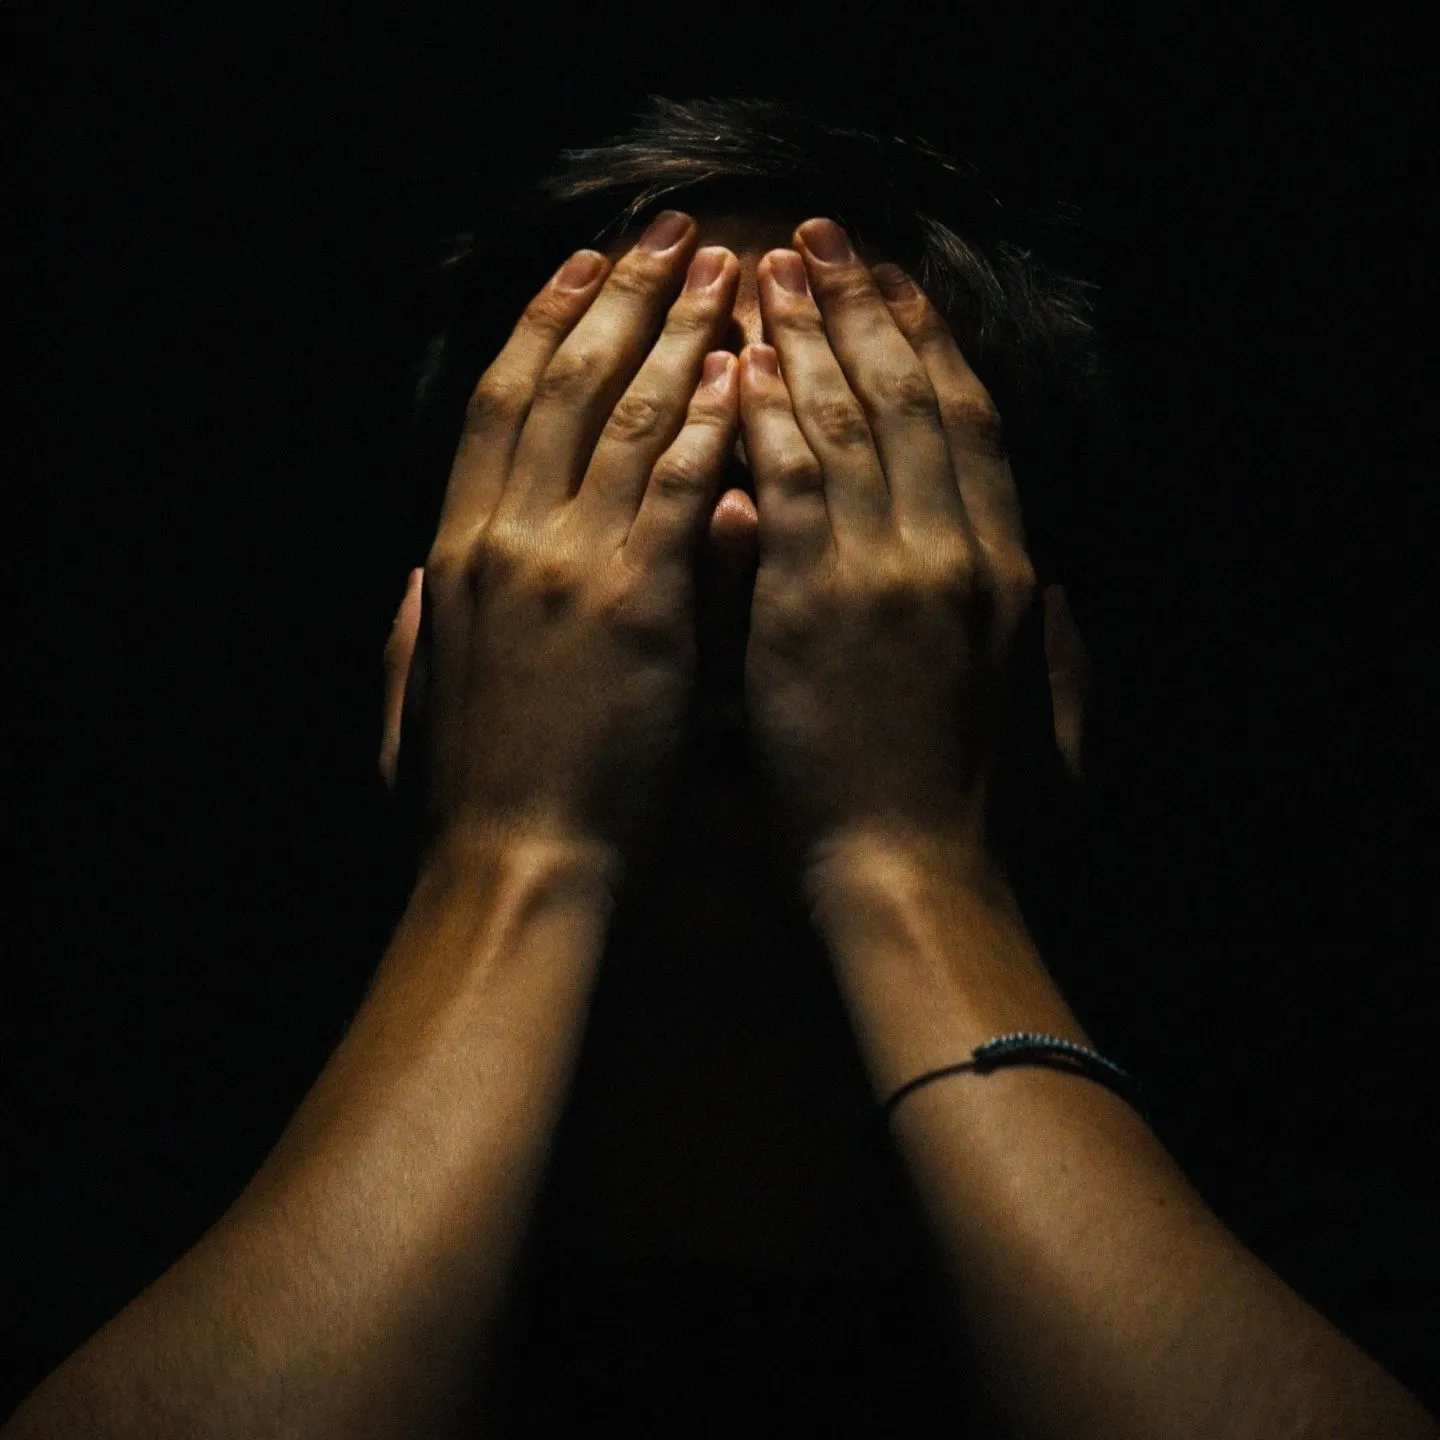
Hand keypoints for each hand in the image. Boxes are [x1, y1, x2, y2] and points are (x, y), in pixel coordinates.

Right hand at [393, 212, 741, 891]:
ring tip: (727, 272)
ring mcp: (567, 567)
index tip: (583, 266)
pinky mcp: (633, 608)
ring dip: (678, 336)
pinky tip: (747, 374)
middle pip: (561, 383)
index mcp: (456, 552)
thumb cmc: (470, 799)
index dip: (543, 324)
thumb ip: (412, 630)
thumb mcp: (414, 701)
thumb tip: (414, 577)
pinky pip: (676, 491)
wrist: (513, 867)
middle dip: (619, 298)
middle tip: (670, 234)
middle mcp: (504, 538)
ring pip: (623, 418)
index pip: (499, 405)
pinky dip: (709, 427)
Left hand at [737, 219, 1041, 891]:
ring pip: (848, 424)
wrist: (911, 878)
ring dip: (805, 339)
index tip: (895, 284)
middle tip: (820, 241)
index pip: (971, 425)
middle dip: (862, 309)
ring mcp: (886, 573)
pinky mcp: (814, 607)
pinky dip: (763, 421)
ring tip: (768, 272)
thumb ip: (1055, 651)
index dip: (931, 342)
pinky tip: (733, 368)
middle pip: (911, 399)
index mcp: (1005, 571)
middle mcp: (954, 552)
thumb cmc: (968, 812)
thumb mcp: (1043, 721)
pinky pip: (787, 486)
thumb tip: (1063, 598)